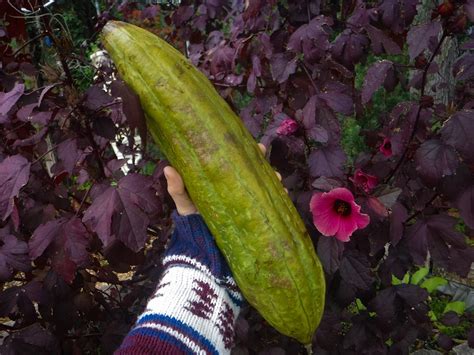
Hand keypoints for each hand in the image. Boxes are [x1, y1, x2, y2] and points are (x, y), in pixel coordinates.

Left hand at [164, 143, 286, 215]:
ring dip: (273, 180)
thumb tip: (168, 168)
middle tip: (266, 160)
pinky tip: (283, 195)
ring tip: (278, 179)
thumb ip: (177, 188)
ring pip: (263, 185)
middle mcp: (235, 187)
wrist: (203, 246)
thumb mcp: (184, 202)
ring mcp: (245, 200)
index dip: (247, 152)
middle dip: (263, 164)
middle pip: (253, 170)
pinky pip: (268, 204)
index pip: (236, 160)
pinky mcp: (252, 214)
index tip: (257, 146)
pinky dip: (277, 198)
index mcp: (221, 179)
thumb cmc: (192, 220)